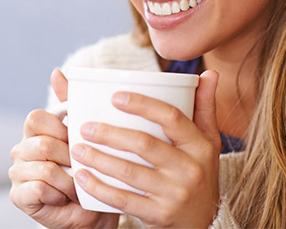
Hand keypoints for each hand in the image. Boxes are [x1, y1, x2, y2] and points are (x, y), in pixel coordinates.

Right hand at [9, 68, 119, 228]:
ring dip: (69, 179)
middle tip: (84, 167)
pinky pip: (38, 188)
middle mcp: (21, 149)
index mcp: (36, 132)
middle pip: (42, 143)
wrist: (94, 212)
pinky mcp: (18, 196)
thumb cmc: (92, 172)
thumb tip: (56, 72)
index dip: (61, 128)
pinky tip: (65, 198)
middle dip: (70, 157)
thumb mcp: (87, 136)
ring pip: (43, 167)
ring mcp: (17, 173)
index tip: (79, 139)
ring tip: (79, 186)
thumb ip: (72, 104)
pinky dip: (58, 195)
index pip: (37, 118)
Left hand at [70, 70, 221, 228]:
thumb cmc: (199, 175)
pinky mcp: (159, 215)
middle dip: (110, 134)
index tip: (114, 96)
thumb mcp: (208, 144)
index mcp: (200, 145)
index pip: (172, 118)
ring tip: (76, 148)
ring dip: (99, 159)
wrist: (204, 225)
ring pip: (130, 172)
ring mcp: (175, 194)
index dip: (143, 105)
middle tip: (84, 126)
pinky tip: (82, 177)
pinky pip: (124, 200)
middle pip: (145, 145)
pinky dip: (100, 188)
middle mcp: (191, 169)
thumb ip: (204, 108)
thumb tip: (209, 73)